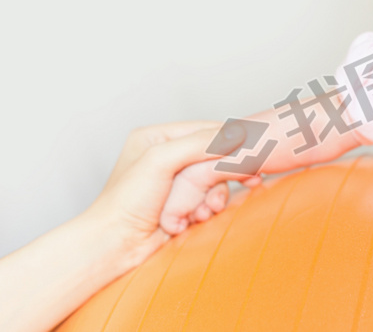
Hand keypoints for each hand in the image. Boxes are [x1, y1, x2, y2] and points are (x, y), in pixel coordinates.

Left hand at [87, 120, 250, 259]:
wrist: (115, 246)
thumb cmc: (125, 202)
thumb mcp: (160, 161)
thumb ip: (198, 144)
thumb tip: (235, 134)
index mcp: (155, 138)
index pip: (204, 130)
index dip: (229, 140)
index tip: (253, 148)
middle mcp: (166, 158)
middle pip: (212, 155)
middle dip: (224, 172)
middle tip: (250, 178)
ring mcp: (175, 183)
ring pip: (214, 180)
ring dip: (215, 195)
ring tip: (205, 209)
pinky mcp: (182, 204)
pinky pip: (209, 199)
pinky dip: (208, 208)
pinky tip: (197, 217)